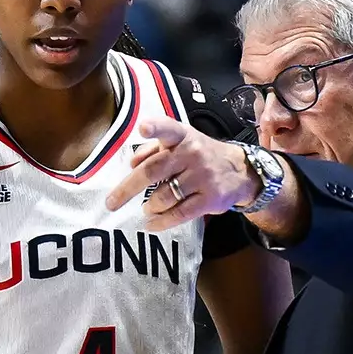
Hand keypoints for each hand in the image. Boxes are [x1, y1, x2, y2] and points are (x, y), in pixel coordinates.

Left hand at [104, 117, 257, 230]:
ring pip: (164, 196)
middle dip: (128, 189)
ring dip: (149, 206)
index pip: (168, 129)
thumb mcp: (181, 143)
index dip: (155, 128)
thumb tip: (131, 163)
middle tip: (112, 203)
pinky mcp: (210, 199)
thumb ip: (154, 149)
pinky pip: (179, 214)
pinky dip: (161, 222)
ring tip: (147, 209)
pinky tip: (151, 224)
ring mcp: (202, 177)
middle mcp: (192, 153)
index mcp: (182, 136)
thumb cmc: (201, 155)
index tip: (143, 128)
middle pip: (153, 171)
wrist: (240, 171)